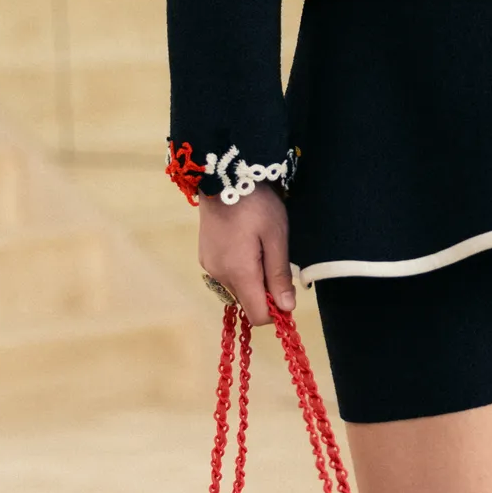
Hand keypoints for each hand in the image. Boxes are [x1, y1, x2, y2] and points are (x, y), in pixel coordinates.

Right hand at [197, 186, 295, 325]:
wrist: (225, 177)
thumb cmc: (256, 204)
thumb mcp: (276, 237)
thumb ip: (279, 274)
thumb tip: (286, 308)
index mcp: (239, 272)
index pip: (258, 315)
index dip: (276, 310)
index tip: (287, 290)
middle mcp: (220, 275)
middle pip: (248, 302)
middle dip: (265, 291)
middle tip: (275, 259)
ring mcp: (209, 266)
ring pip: (238, 289)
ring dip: (253, 279)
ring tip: (260, 248)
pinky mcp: (205, 257)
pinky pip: (227, 275)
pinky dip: (240, 269)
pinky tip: (245, 244)